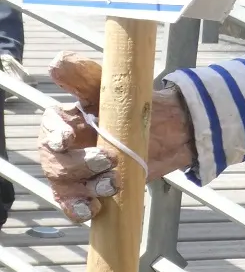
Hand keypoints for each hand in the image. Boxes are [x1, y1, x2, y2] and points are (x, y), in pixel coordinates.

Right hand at [39, 53, 194, 223]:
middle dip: (78, 166)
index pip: (48, 128)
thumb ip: (85, 75)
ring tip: (112, 184)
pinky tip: (93, 209)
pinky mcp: (91, 190)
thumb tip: (57, 62)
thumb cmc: (135, 105)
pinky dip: (79, 209)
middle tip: (107, 161)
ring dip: (84, 189)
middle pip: (55, 163)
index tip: (67, 138)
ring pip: (64, 187)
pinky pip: (74, 205)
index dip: (54, 134)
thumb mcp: (113, 86)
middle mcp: (66, 148)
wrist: (169, 131)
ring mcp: (78, 172)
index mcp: (67, 120)